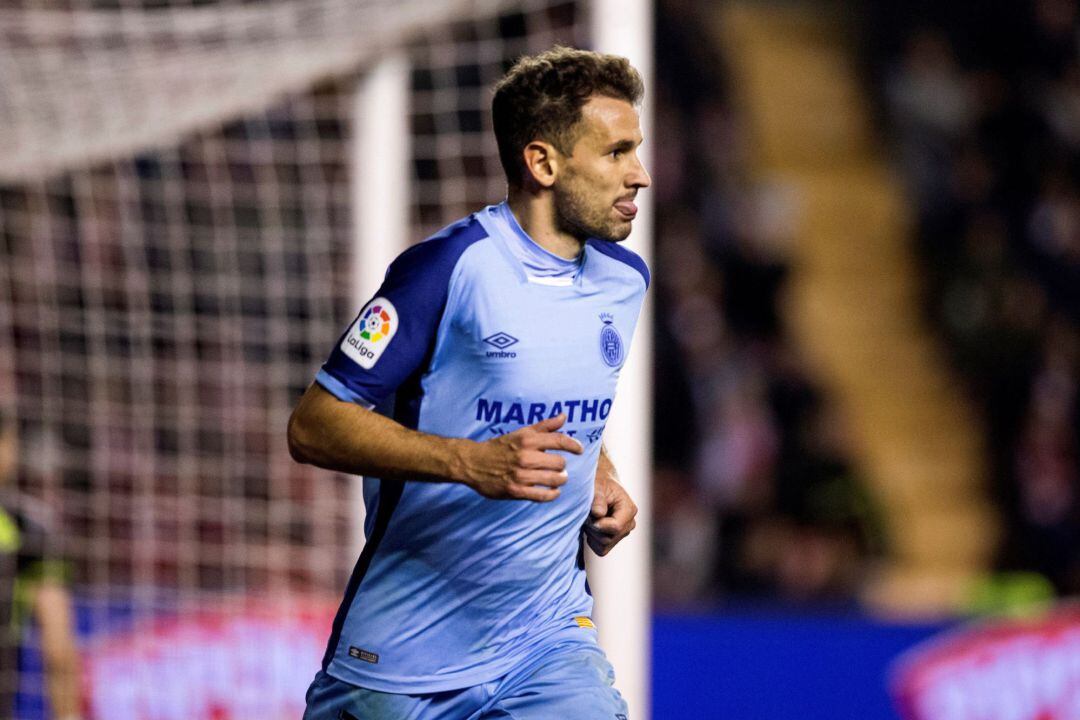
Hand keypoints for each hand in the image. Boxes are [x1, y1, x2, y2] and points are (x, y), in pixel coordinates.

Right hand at [460, 414, 582, 500]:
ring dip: (560, 480)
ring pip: (554, 479)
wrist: (473, 462)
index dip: (573, 445)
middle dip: (562, 465)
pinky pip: (543, 495)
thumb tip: (564, 416)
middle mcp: (525, 456)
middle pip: (560, 462)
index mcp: (527, 440)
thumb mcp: (521, 433)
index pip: (559, 440)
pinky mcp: (516, 490)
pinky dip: (552, 494)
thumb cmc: (500, 447)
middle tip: (559, 467)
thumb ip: (544, 426)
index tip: (579, 449)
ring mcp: (521, 475)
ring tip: (558, 478)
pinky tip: (553, 491)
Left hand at [585, 452, 637, 554]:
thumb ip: (598, 499)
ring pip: (603, 546)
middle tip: (587, 514)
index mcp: (629, 509)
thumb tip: (598, 514)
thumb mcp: (598, 485)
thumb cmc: (600, 483)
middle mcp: (629, 524)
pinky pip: (601, 550)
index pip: (616, 527)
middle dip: (593, 528)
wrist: (602, 486)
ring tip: (589, 518)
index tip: (589, 515)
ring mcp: (623, 533)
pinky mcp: (614, 540)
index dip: (599, 525)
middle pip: (608, 539)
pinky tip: (592, 526)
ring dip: (592, 534)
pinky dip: (593, 540)